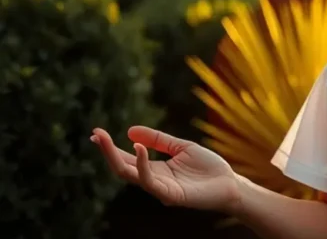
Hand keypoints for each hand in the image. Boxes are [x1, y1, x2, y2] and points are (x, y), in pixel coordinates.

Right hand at [91, 126, 239, 212]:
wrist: (230, 184)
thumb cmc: (208, 167)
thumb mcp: (181, 147)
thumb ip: (159, 140)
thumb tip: (130, 132)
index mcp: (155, 169)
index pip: (126, 159)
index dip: (111, 147)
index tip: (96, 132)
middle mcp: (153, 181)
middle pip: (122, 168)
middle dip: (107, 152)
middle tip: (95, 134)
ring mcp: (160, 189)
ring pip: (130, 175)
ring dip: (115, 157)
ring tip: (105, 139)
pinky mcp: (170, 195)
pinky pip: (149, 182)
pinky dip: (141, 165)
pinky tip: (138, 149)